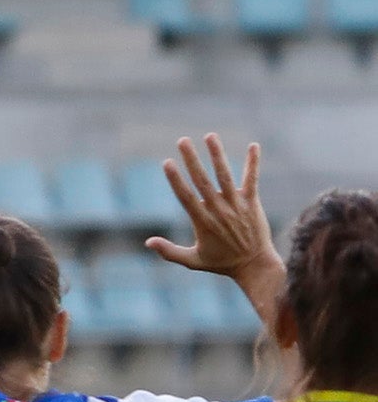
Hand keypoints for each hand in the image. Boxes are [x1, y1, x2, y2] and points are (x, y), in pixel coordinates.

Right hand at [146, 134, 277, 280]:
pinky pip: (252, 179)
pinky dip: (253, 163)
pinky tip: (253, 146)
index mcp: (202, 223)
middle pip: (202, 181)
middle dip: (192, 160)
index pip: (185, 197)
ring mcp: (236, 205)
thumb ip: (169, 251)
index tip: (166, 163)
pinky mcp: (252, 202)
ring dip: (217, 155)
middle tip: (182, 140)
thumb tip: (148, 242)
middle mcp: (218, 211)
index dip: (175, 179)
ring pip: (225, 176)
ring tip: (209, 136)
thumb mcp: (192, 261)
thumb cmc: (221, 263)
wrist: (253, 265)